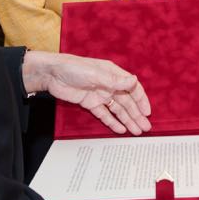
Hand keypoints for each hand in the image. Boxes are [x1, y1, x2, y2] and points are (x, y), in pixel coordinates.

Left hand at [22, 50, 151, 135]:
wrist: (51, 74)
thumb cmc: (73, 68)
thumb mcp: (95, 73)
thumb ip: (115, 81)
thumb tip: (134, 80)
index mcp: (113, 74)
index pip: (132, 87)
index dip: (141, 99)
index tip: (147, 112)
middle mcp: (109, 84)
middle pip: (127, 101)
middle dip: (137, 114)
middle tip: (146, 128)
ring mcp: (100, 95)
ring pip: (117, 110)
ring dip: (127, 120)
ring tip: (136, 132)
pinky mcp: (90, 103)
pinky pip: (104, 114)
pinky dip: (112, 122)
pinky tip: (121, 130)